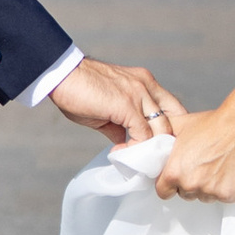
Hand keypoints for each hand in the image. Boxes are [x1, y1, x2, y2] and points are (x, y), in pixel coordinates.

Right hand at [49, 56, 188, 145]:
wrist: (61, 74)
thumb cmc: (80, 90)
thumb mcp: (108, 108)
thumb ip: (122, 125)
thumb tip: (127, 144)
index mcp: (145, 83)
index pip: (173, 108)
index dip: (169, 130)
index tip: (157, 147)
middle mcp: (146, 85)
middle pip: (173, 120)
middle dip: (164, 143)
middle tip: (149, 158)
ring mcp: (138, 94)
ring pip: (161, 129)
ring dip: (151, 148)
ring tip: (138, 159)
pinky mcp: (126, 105)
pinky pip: (142, 135)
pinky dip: (135, 148)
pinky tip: (119, 152)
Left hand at [155, 108, 234, 202]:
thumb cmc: (212, 124)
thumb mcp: (180, 126)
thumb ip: (162, 138)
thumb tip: (151, 143)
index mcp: (174, 172)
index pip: (163, 191)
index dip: (169, 185)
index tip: (176, 179)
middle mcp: (190, 184)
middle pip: (185, 194)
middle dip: (190, 184)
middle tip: (201, 166)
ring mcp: (210, 191)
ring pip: (204, 197)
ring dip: (207, 187)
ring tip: (216, 167)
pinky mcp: (228, 194)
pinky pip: (221, 197)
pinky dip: (224, 188)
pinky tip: (227, 171)